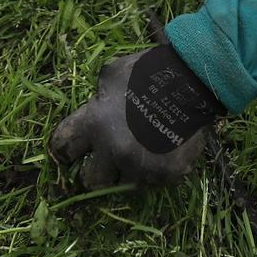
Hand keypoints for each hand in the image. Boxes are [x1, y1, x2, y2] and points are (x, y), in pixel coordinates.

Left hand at [50, 44, 220, 188]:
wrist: (193, 80)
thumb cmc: (147, 71)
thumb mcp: (111, 75)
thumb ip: (98, 97)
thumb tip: (94, 106)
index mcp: (95, 125)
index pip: (64, 148)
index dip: (65, 150)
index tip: (70, 154)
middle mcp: (114, 151)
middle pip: (91, 180)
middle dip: (96, 170)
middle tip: (106, 159)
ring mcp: (141, 167)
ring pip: (123, 184)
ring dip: (127, 171)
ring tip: (139, 152)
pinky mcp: (166, 176)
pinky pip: (152, 182)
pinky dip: (154, 170)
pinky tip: (160, 151)